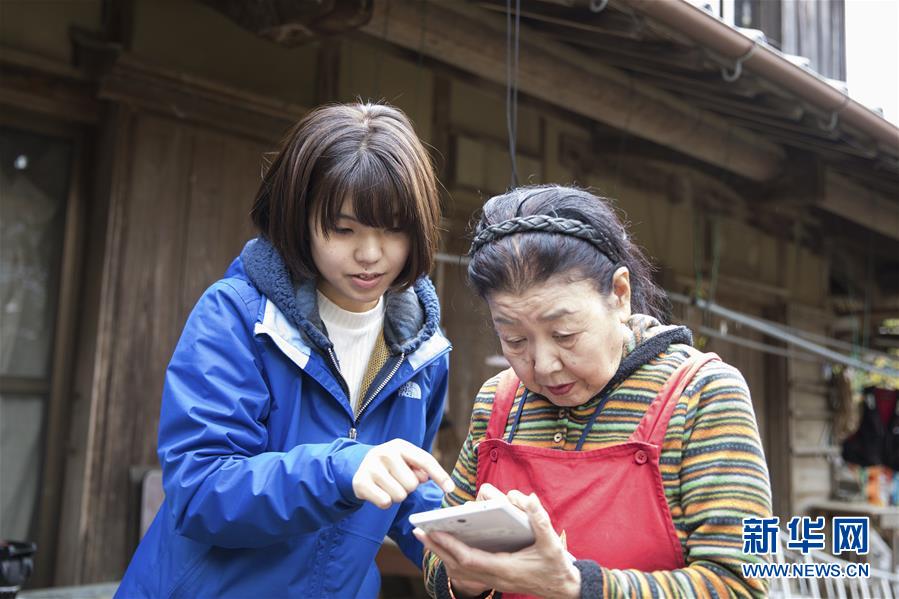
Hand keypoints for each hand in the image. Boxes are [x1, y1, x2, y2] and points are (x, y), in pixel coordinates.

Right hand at [352, 439, 454, 508]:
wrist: (358, 466)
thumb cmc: (391, 465)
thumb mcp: (405, 460)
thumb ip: (420, 467)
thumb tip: (425, 478)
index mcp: (400, 446)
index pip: (425, 460)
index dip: (440, 475)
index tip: (450, 489)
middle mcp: (385, 453)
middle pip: (412, 484)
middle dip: (408, 488)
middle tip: (398, 481)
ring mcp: (372, 467)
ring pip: (399, 496)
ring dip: (396, 496)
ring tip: (388, 486)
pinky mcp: (361, 482)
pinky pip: (385, 502)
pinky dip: (385, 502)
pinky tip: (378, 492)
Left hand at [415, 490, 580, 598]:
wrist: (564, 588)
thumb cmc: (556, 565)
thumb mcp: (552, 543)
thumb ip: (540, 520)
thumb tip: (528, 497)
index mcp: (504, 567)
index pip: (469, 558)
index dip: (449, 545)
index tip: (433, 531)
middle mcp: (494, 577)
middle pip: (457, 565)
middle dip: (437, 548)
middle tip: (418, 531)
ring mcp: (493, 580)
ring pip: (460, 569)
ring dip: (442, 553)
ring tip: (426, 536)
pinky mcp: (494, 579)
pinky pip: (466, 570)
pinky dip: (453, 557)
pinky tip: (446, 546)